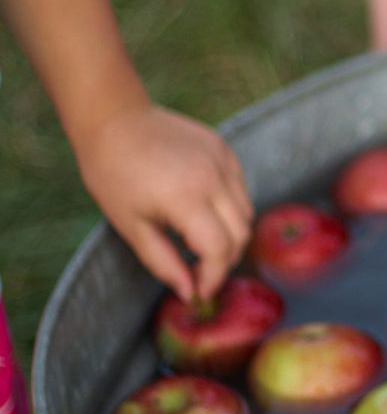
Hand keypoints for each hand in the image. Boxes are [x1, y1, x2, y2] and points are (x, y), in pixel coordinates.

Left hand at [72, 103, 252, 301]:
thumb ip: (164, 262)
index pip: (220, 249)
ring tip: (202, 242)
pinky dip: (230, 208)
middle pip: (241, 233)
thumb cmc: (113, 175)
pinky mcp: (226, 150)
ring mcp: (225, 161)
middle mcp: (214, 179)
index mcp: (186, 199)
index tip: (200, 292)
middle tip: (202, 273)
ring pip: (247, 212)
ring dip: (231, 235)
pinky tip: (203, 210)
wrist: (116, 121)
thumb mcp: (131, 227)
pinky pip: (240, 189)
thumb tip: (189, 292)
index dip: (213, 277)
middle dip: (225, 260)